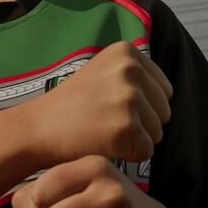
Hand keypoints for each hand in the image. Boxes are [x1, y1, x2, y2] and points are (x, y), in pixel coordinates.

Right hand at [22, 41, 172, 163]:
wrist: (37, 129)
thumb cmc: (72, 107)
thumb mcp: (103, 71)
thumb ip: (134, 74)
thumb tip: (170, 90)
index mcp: (127, 51)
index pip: (163, 90)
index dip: (142, 106)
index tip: (110, 106)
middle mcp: (130, 69)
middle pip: (165, 111)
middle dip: (142, 123)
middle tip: (105, 121)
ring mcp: (128, 98)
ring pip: (158, 132)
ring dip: (134, 139)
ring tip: (102, 131)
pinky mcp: (126, 128)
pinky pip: (147, 151)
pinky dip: (128, 155)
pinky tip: (103, 144)